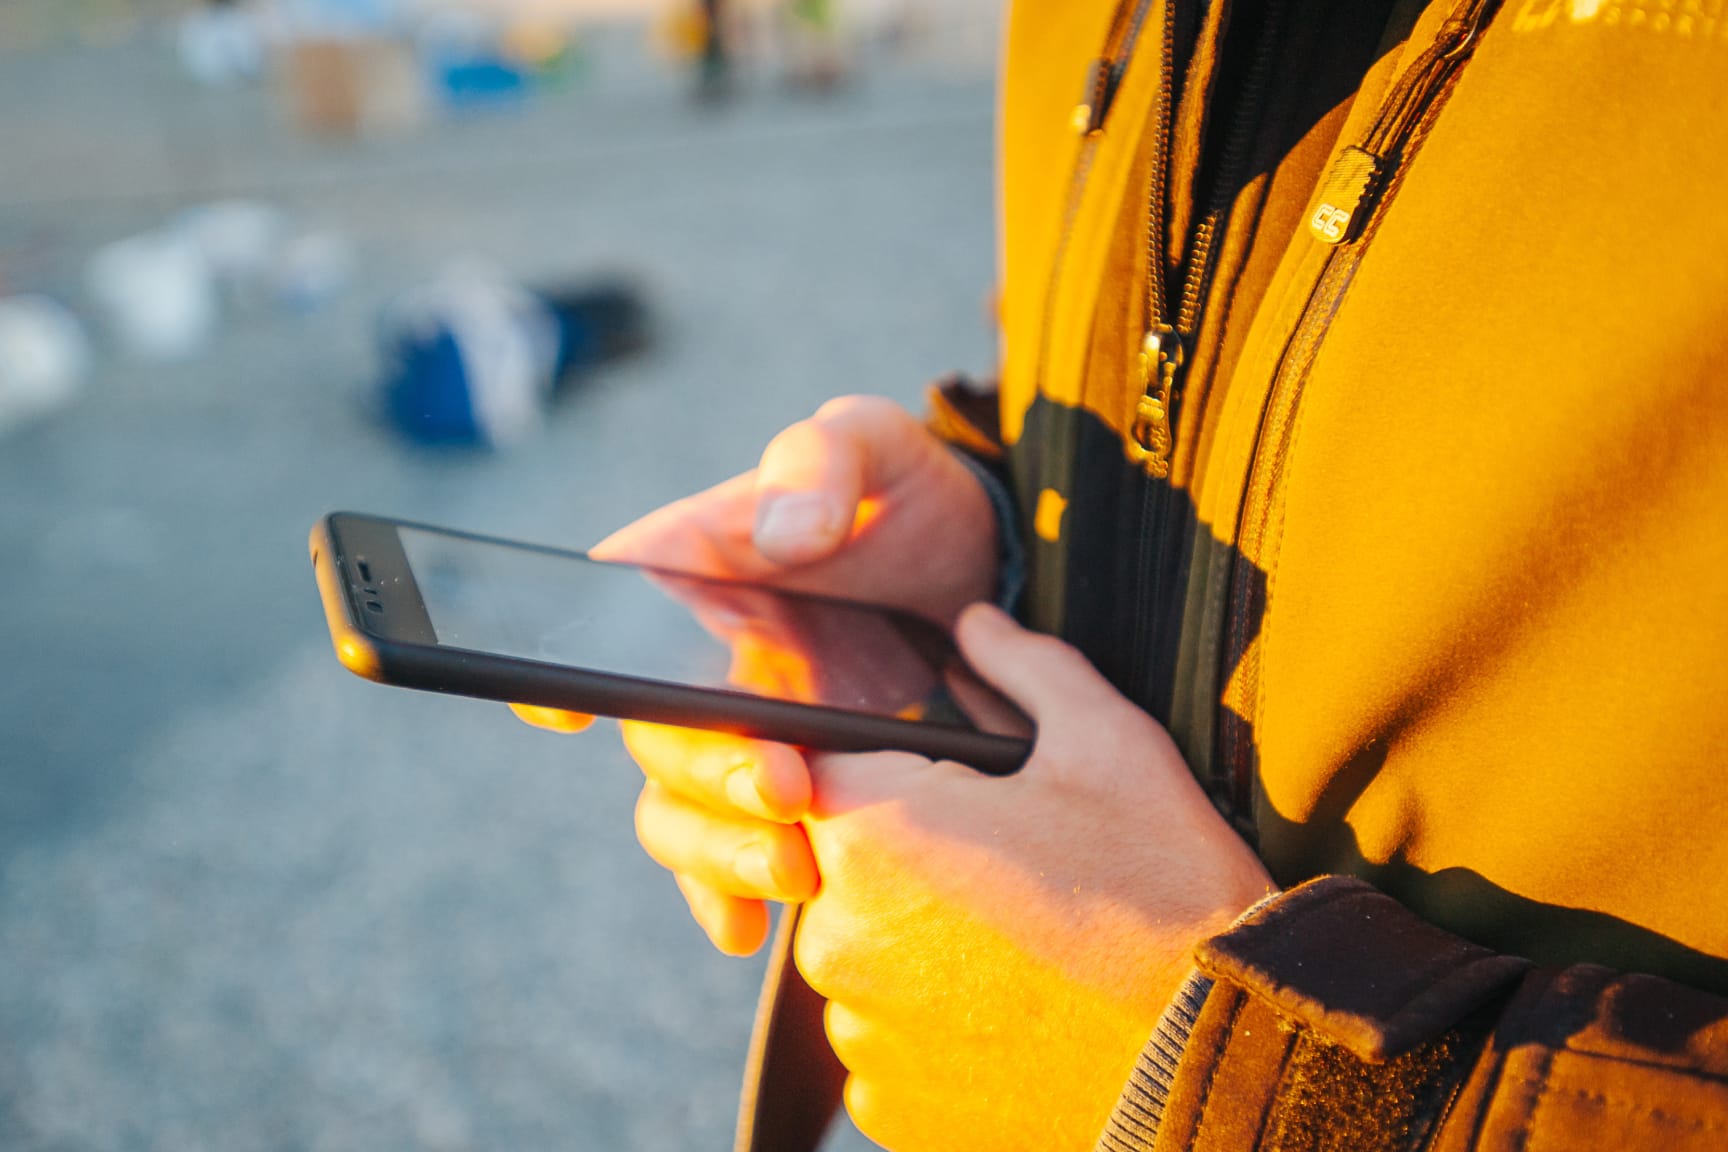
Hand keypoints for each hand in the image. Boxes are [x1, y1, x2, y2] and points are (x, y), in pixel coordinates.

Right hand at [512, 396, 1000, 953]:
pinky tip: (749, 932)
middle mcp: (693, 662)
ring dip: (719, 851)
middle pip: (655, 735)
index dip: (568, 667)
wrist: (985, 577)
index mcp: (685, 569)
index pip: (597, 617)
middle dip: (709, 775)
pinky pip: (727, 854)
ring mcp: (738, 734)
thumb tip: (780, 534)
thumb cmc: (906, 495)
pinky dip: (727, 898)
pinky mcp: (786, 788)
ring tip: (792, 869)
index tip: (565, 709)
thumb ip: (823, 459)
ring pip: (680, 811)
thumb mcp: (876, 444)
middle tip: (787, 789)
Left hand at [795, 603, 1274, 1150]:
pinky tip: (1013, 1014)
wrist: (1218, 1066)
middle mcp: (838, 935)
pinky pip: (885, 1036)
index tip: (947, 789)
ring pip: (864, 954)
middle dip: (909, 857)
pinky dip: (932, 1024)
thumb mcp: (1110, 747)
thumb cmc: (1168, 896)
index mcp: (876, 832)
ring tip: (1023, 950)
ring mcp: (859, 1030)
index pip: (817, 767)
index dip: (882, 767)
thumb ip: (1024, 668)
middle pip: (840, 865)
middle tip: (1013, 873)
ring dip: (918, 944)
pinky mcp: (887, 1103)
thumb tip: (973, 623)